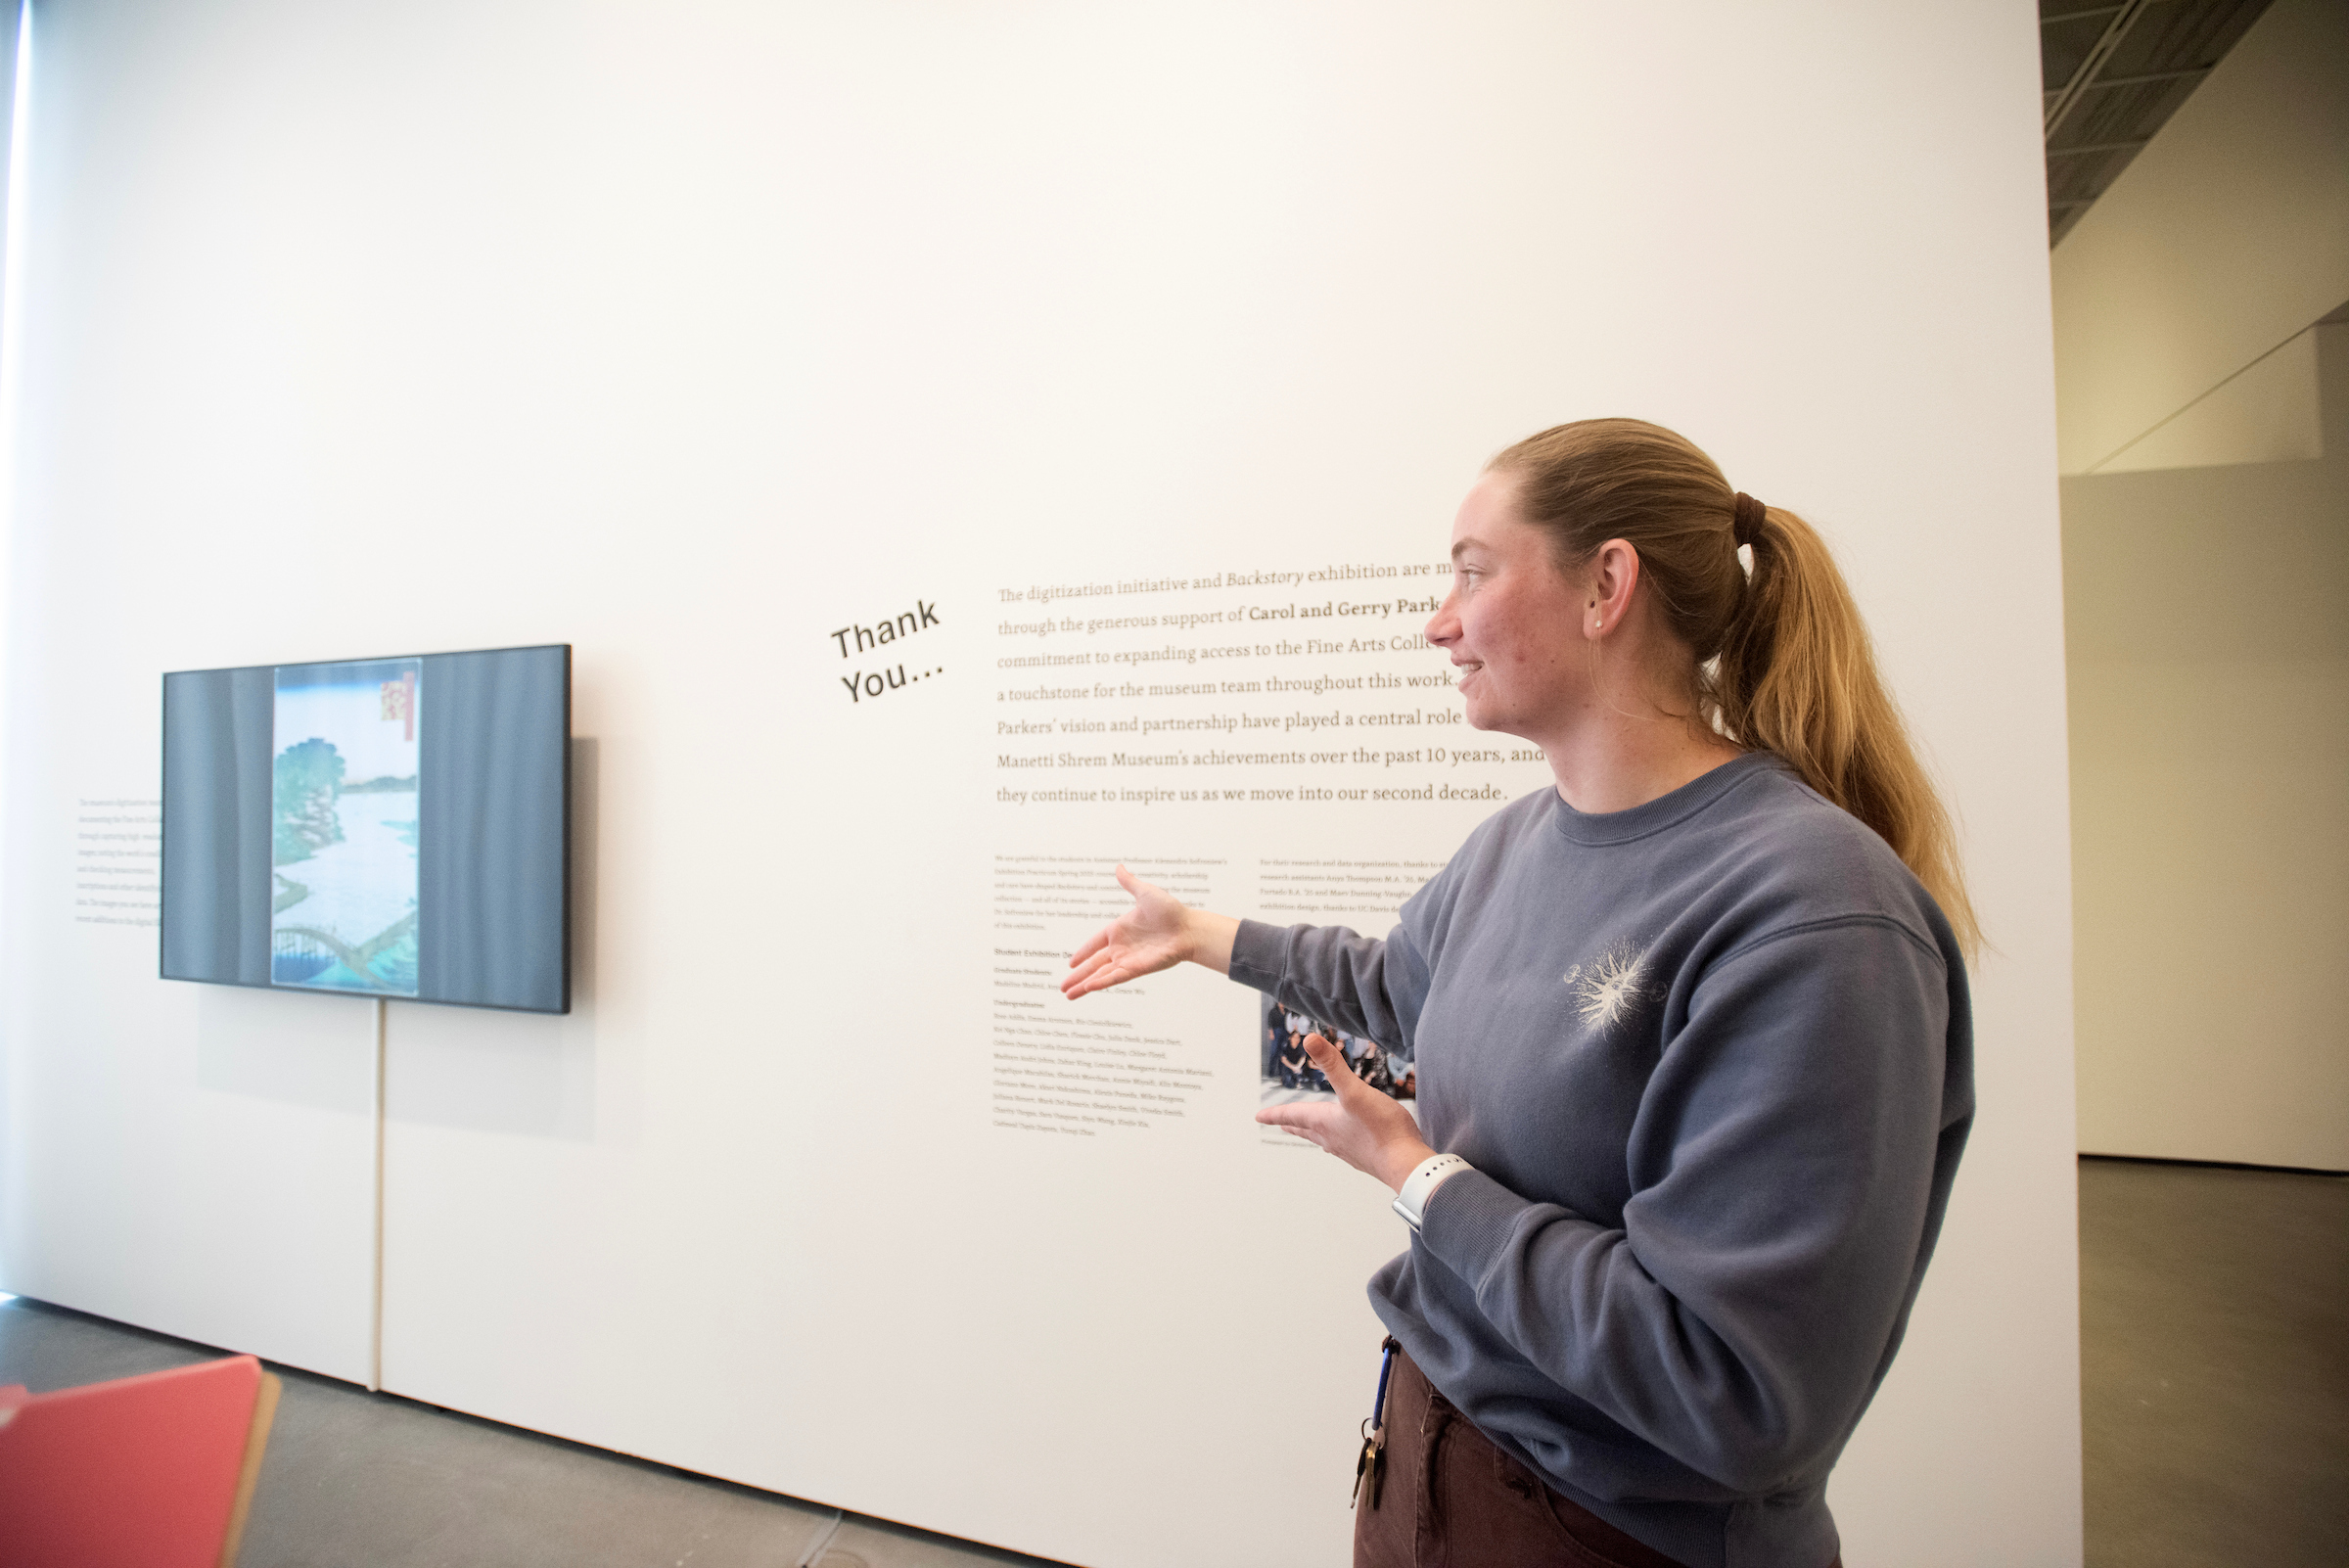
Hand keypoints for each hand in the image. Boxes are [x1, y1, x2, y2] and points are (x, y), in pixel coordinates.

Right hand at [1061, 865, 1236, 999]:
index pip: (1094, 944)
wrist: (1188, 929)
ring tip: (1068, 995)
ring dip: (1083, 985)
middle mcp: (1121, 947)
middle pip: (1093, 964)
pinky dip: (1100, 983)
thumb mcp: (1145, 893)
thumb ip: (1130, 883)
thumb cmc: (1171, 911)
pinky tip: (1087, 987)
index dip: (1082, 953)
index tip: (1071, 962)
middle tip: (1061, 987)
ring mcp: (1127, 960)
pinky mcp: (1135, 969)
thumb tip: (1119, 867)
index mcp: (1119, 930)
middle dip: (1077, 976)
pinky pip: (1114, 977)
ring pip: (1100, 975)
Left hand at [1254, 1033, 1433, 1191]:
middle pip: (1306, 1129)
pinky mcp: (1367, 1157)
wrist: (1406, 1164)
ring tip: (1309, 1132)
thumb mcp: (1354, 1090)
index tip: (1259, 1116)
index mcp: (1325, 1122)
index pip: (1293, 1114)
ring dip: (1313, 1133)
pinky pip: (1345, 1147)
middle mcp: (1333, 1138)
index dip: (1275, 1112)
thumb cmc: (1381, 1129)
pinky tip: (1347, 1142)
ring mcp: (1349, 1150)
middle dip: (1292, 1123)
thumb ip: (1333, 1065)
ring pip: (1324, 1140)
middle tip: (1279, 1122)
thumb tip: (1310, 1039)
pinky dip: (1337, 1141)